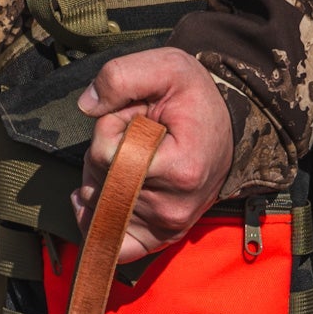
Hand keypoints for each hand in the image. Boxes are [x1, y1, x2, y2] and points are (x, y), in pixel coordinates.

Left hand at [73, 48, 233, 263]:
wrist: (226, 129)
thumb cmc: (195, 100)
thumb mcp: (166, 67)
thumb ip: (121, 76)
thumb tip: (86, 106)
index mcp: (179, 169)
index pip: (107, 155)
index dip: (110, 127)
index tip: (137, 116)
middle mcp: (172, 208)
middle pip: (100, 182)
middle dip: (104, 154)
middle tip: (137, 137)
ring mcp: (166, 228)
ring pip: (99, 205)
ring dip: (103, 179)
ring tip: (134, 159)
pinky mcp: (160, 238)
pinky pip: (114, 245)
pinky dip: (98, 222)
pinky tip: (100, 198)